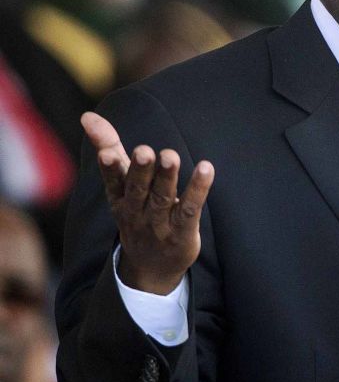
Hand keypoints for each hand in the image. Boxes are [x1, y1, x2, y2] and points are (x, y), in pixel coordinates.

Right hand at [82, 112, 213, 294]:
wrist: (151, 266)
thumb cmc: (136, 212)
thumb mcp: (119, 184)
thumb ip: (109, 147)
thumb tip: (88, 115)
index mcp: (118, 198)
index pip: (113, 181)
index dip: (109, 168)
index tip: (106, 153)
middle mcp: (136, 211)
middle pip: (137, 189)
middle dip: (140, 170)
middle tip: (144, 151)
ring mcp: (159, 223)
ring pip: (162, 198)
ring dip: (167, 177)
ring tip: (170, 155)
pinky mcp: (182, 231)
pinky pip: (190, 208)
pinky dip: (198, 189)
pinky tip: (206, 168)